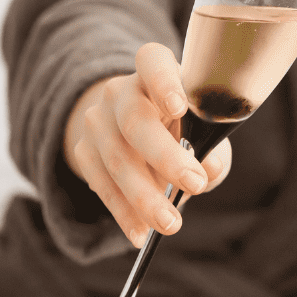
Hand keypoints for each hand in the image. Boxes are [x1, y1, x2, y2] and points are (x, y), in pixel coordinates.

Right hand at [64, 42, 231, 246]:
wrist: (135, 126)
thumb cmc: (184, 121)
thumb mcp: (202, 125)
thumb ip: (213, 144)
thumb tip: (210, 167)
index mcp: (155, 70)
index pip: (153, 62)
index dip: (164, 82)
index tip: (180, 107)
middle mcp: (121, 91)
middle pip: (136, 121)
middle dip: (166, 157)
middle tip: (196, 185)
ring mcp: (97, 121)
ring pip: (116, 159)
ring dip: (144, 197)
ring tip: (171, 224)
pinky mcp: (83, 152)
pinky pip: (102, 186)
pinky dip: (124, 213)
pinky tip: (140, 234)